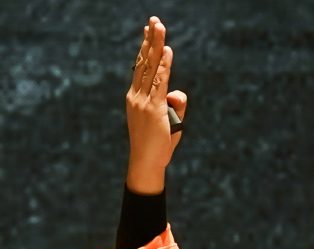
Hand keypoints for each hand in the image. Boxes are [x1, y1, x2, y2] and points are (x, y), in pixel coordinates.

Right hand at [124, 16, 187, 193]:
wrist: (146, 164)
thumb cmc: (157, 144)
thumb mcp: (168, 119)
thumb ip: (175, 103)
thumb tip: (178, 92)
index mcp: (135, 98)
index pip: (140, 67)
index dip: (145, 47)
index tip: (148, 30)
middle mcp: (136, 97)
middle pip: (144, 62)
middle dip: (150, 39)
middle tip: (154, 20)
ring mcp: (143, 102)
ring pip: (151, 68)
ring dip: (156, 46)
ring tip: (160, 27)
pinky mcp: (153, 109)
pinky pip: (160, 82)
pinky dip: (164, 65)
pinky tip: (167, 51)